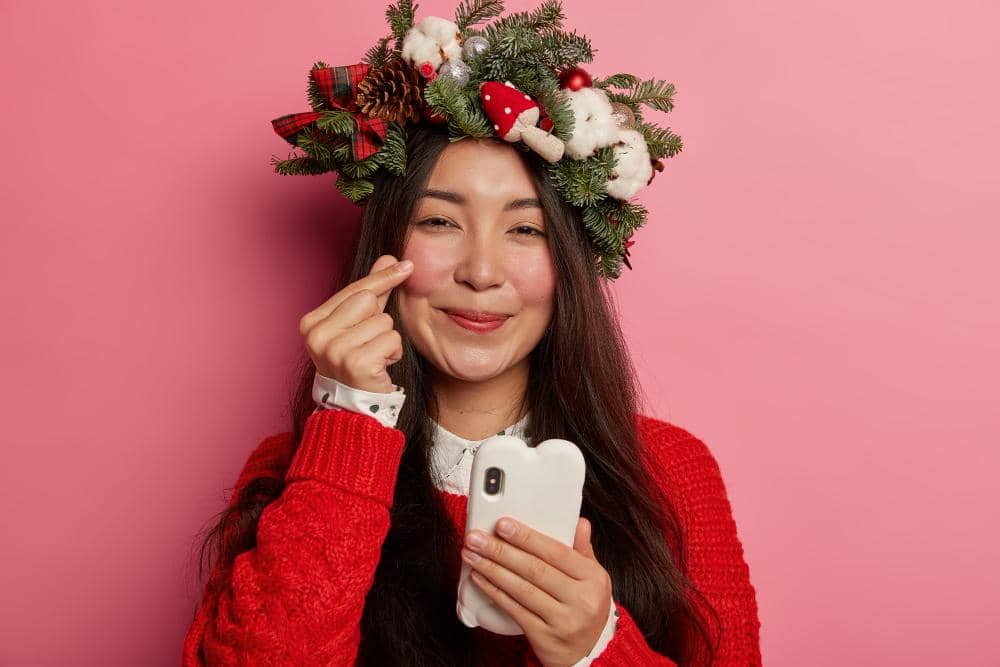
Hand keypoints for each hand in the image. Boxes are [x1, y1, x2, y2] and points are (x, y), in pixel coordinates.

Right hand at [298, 255, 412, 393]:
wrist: (352, 409)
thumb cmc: (355, 364)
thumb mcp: (359, 325)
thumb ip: (371, 292)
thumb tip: (389, 258)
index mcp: (312, 322)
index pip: (355, 290)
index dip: (382, 278)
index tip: (406, 265)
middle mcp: (318, 335)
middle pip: (369, 300)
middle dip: (379, 319)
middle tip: (368, 342)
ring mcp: (335, 350)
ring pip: (384, 322)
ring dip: (387, 339)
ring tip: (373, 357)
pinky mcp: (356, 364)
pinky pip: (392, 340)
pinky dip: (393, 353)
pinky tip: (380, 367)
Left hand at [461, 516, 611, 666]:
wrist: (586, 652)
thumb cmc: (584, 607)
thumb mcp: (592, 578)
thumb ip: (582, 550)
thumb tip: (579, 522)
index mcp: (594, 578)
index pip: (556, 552)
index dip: (527, 537)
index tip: (502, 525)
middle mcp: (581, 600)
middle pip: (534, 570)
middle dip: (501, 551)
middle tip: (476, 538)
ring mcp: (563, 620)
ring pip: (521, 589)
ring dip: (492, 569)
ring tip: (472, 555)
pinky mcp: (545, 637)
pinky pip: (515, 610)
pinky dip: (494, 592)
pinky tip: (480, 578)